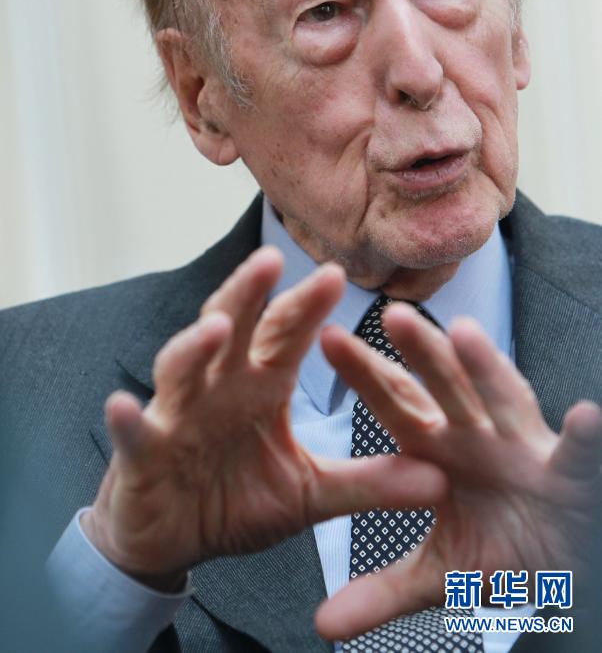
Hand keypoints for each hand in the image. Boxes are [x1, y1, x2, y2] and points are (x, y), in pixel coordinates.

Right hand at [83, 250, 445, 589]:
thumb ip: (368, 484)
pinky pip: (135, 434)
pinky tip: (124, 405)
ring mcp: (177, 416)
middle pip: (232, 330)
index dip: (306, 306)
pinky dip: (129, 421)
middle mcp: (217, 388)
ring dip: (195, 348)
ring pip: (182, 369)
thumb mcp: (310, 494)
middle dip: (248, 296)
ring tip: (216, 329)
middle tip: (272, 260)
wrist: (173, 540)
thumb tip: (442, 479)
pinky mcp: (143, 455)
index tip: (339, 274)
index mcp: (260, 388)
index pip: (284, 335)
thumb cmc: (235, 501)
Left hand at [316, 303, 601, 640]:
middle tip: (391, 316)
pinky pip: (576, 455)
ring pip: (503, 403)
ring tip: (465, 335)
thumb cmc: (502, 548)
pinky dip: (582, 440)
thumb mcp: (441, 574)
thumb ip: (383, 591)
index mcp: (440, 451)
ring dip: (487, 371)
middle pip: (445, 389)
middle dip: (420, 354)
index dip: (364, 374)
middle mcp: (479, 436)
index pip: (396, 405)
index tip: (326, 338)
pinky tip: (584, 418)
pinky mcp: (572, 474)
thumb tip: (323, 626)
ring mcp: (525, 449)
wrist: (567, 564)